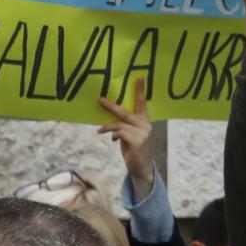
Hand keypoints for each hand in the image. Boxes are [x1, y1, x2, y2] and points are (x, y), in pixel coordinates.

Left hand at [97, 78, 155, 199]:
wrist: (141, 167)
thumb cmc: (134, 149)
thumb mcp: (129, 136)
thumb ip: (123, 127)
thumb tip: (108, 125)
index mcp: (144, 120)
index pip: (142, 102)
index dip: (140, 90)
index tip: (139, 77)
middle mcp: (145, 124)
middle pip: (126, 112)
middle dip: (111, 106)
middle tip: (100, 100)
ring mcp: (143, 133)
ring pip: (120, 124)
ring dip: (108, 126)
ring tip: (100, 130)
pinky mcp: (138, 141)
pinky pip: (120, 133)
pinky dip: (113, 135)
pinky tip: (112, 139)